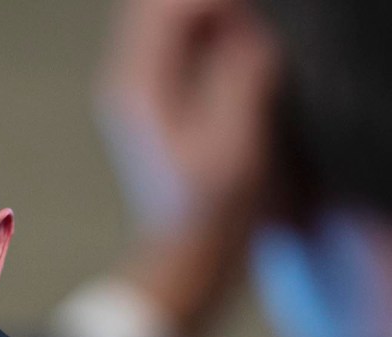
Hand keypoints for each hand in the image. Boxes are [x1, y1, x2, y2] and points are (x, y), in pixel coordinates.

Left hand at [95, 0, 280, 336]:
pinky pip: (186, 41)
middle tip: (259, 18)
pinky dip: (217, 31)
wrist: (192, 257)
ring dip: (216, 15)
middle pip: (161, 6)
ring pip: (172, 20)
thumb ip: (242, 79)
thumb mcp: (238, 146)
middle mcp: (131, 78)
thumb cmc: (215, 212)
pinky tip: (252, 46)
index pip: (168, 6)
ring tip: (259, 29)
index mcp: (139, 85)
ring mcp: (144, 87)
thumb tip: (254, 31)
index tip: (259, 10)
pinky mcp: (164, 98)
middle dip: (213, 4)